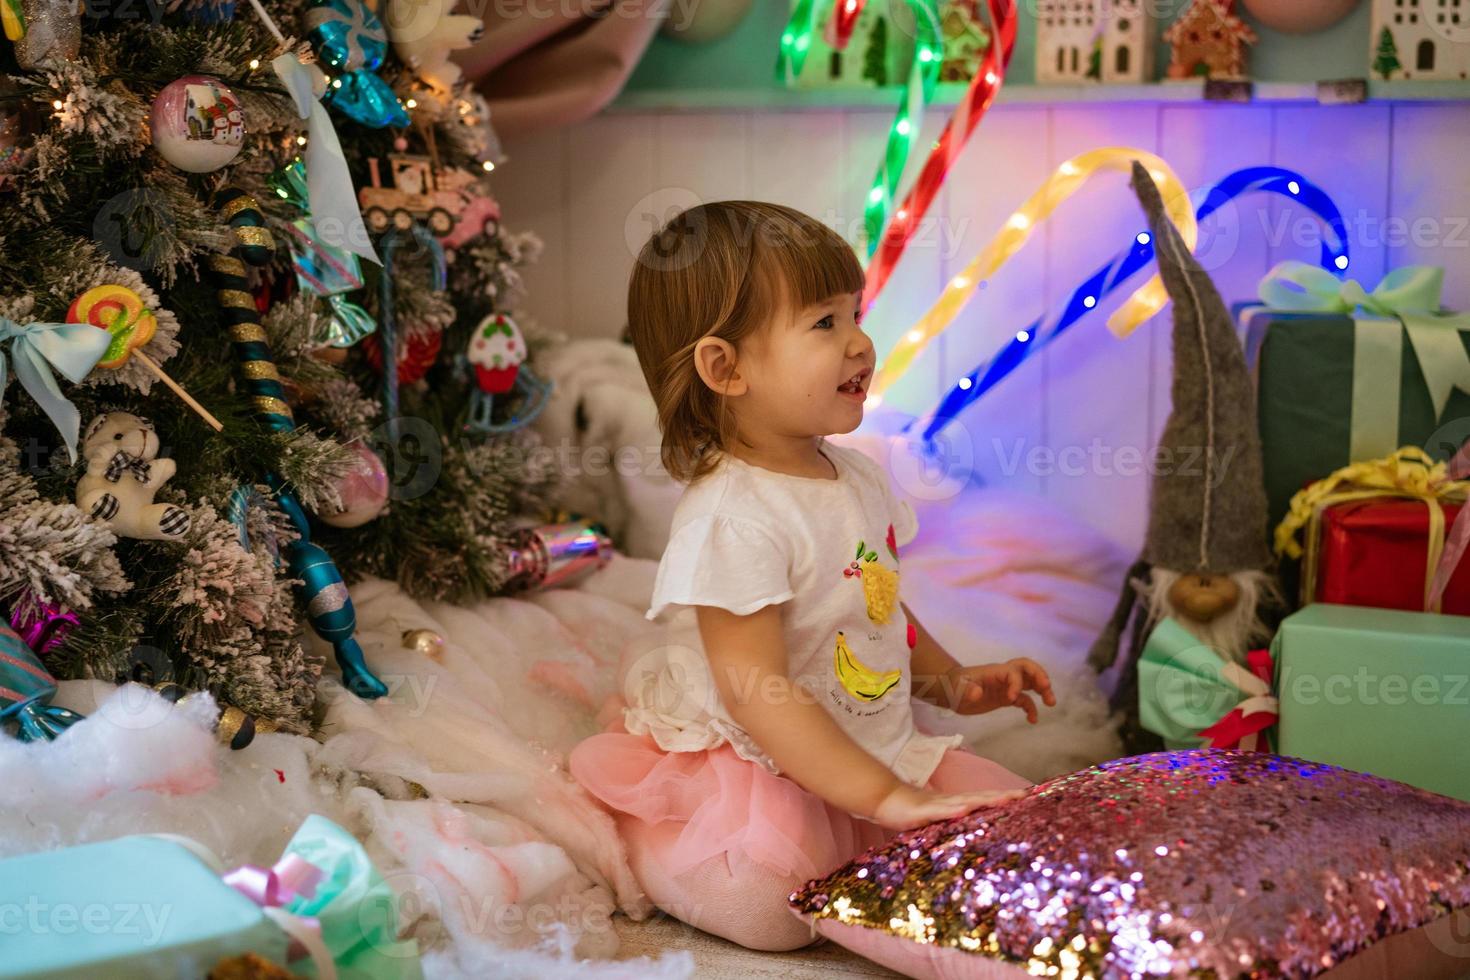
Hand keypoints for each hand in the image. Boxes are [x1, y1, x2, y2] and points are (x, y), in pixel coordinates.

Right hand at [869, 782, 1027, 830]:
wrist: (884, 799)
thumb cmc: (911, 811)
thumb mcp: (937, 819)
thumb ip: (953, 821)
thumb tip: (972, 828)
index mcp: (956, 804)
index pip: (985, 799)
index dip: (1004, 797)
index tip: (1027, 796)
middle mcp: (951, 801)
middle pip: (982, 797)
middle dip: (1004, 796)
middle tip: (1026, 794)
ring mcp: (938, 804)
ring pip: (966, 801)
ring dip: (986, 800)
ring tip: (1006, 799)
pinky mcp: (923, 811)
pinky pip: (940, 810)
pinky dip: (953, 809)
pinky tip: (966, 809)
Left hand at [944, 658, 1055, 720]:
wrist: (950, 690)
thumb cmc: (953, 686)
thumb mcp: (956, 689)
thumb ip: (967, 690)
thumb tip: (977, 694)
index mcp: (994, 672)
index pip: (1013, 672)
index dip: (1016, 684)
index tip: (1011, 699)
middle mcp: (1004, 676)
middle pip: (1027, 669)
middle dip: (1039, 676)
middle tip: (1047, 688)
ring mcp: (1006, 686)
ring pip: (1030, 683)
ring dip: (1042, 690)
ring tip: (1051, 703)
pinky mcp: (1006, 698)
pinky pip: (1024, 700)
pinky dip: (1031, 709)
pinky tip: (1032, 721)